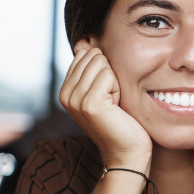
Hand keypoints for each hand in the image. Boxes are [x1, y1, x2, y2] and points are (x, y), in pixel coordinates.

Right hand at [59, 42, 151, 171]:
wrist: (127, 153)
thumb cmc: (121, 122)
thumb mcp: (102, 90)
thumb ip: (92, 67)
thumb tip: (84, 40)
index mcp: (65, 90)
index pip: (85, 53)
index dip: (104, 70)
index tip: (106, 95)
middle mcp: (65, 94)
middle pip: (93, 55)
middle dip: (109, 73)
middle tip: (112, 100)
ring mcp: (75, 99)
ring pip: (101, 62)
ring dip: (114, 81)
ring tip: (114, 104)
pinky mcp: (89, 103)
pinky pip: (108, 75)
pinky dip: (118, 88)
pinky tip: (116, 107)